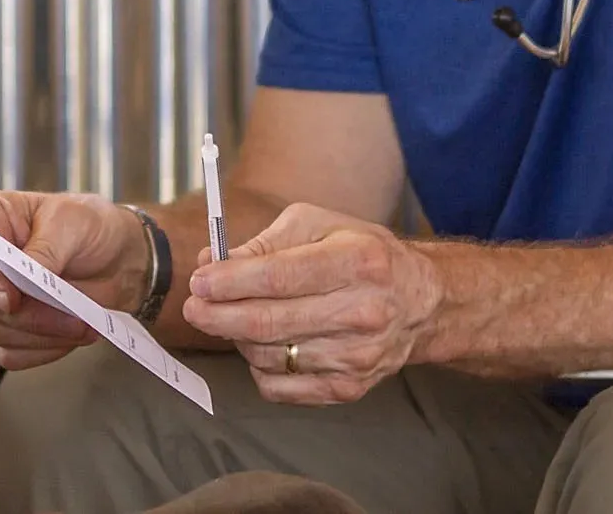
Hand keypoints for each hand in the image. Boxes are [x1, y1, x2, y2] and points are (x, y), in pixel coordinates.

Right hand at [0, 188, 146, 369]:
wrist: (112, 258)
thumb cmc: (87, 227)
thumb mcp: (72, 223)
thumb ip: (45, 251)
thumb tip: (21, 281)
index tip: (12, 299)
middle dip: (29, 315)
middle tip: (74, 316)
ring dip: (43, 335)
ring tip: (81, 324)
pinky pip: (6, 353)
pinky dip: (41, 350)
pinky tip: (67, 336)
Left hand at [181, 202, 441, 404]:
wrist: (419, 302)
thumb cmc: (360, 253)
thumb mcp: (318, 225)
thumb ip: (263, 244)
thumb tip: (210, 264)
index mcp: (357, 261)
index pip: (279, 277)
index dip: (230, 282)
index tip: (199, 281)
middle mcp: (362, 311)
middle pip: (269, 322)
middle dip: (218, 315)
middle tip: (193, 307)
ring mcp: (357, 356)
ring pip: (269, 356)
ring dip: (238, 338)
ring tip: (235, 317)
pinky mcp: (349, 388)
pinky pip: (280, 388)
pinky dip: (258, 367)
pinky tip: (263, 344)